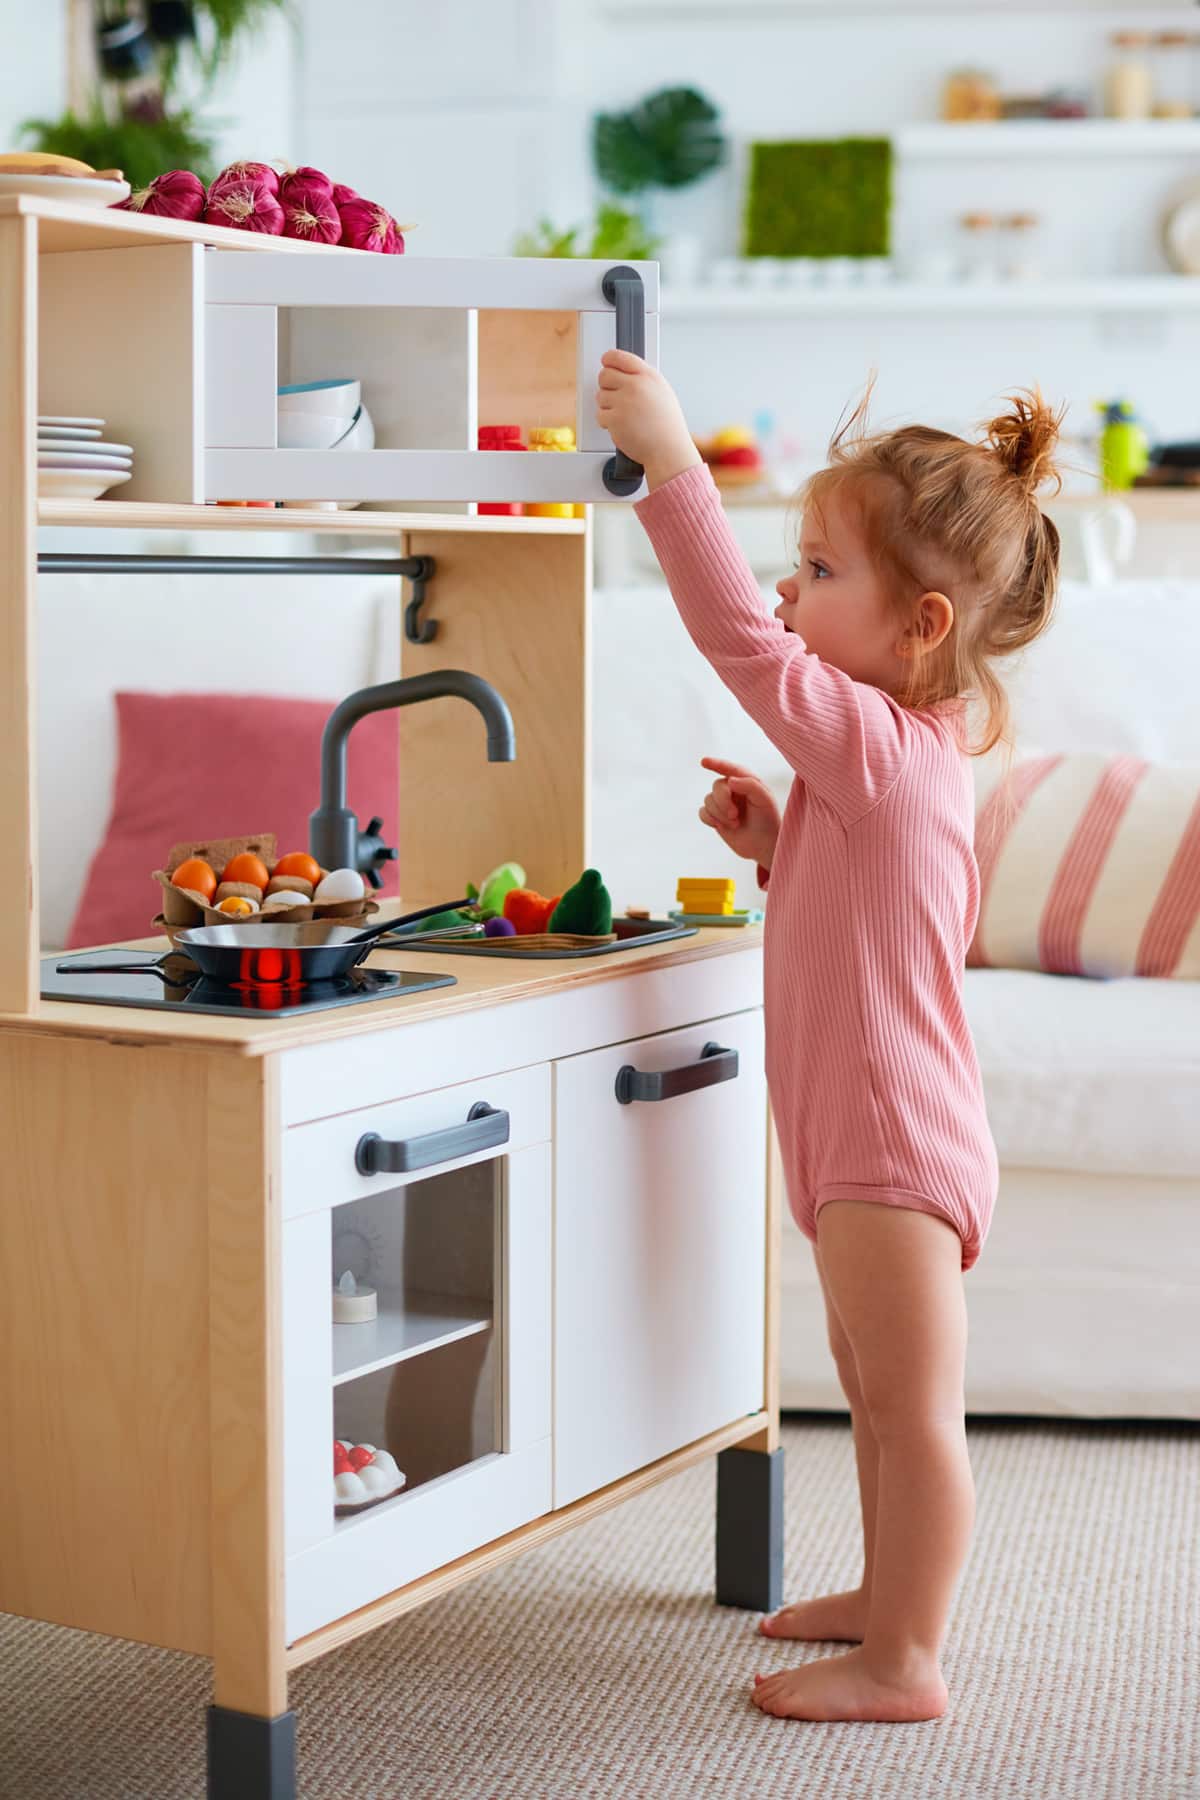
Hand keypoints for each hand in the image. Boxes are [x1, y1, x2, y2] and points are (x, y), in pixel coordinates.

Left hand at [596, 350, 701, 490]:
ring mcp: (623, 402)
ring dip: (608, 406)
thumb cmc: (667, 426)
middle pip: (604, 375)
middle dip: (606, 386)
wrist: (667, 449)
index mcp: (648, 376)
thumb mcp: (662, 392)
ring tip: (625, 416)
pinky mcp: (614, 419)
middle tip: (614, 397)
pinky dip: (607, 422)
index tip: (606, 362)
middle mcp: (635, 385)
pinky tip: (622, 426)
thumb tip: (623, 373)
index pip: (620, 357)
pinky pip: (600, 415)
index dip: (609, 359)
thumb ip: (643, 379)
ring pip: (600, 396)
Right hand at [698, 757, 780, 870]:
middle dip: (723, 801)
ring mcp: (724, 804)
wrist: (764, 846)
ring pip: (708, 800)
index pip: (730, 769)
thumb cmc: (768, 820)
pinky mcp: (716, 818)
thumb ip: (749, 785)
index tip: (704, 762)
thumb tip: (729, 780)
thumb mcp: (765, 800)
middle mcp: (734, 790)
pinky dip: (710, 819)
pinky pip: (703, 812)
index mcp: (747, 781)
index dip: (716, 764)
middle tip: (735, 815)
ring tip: (735, 824)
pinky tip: (722, 827)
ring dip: (720, 814)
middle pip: (717, 786)